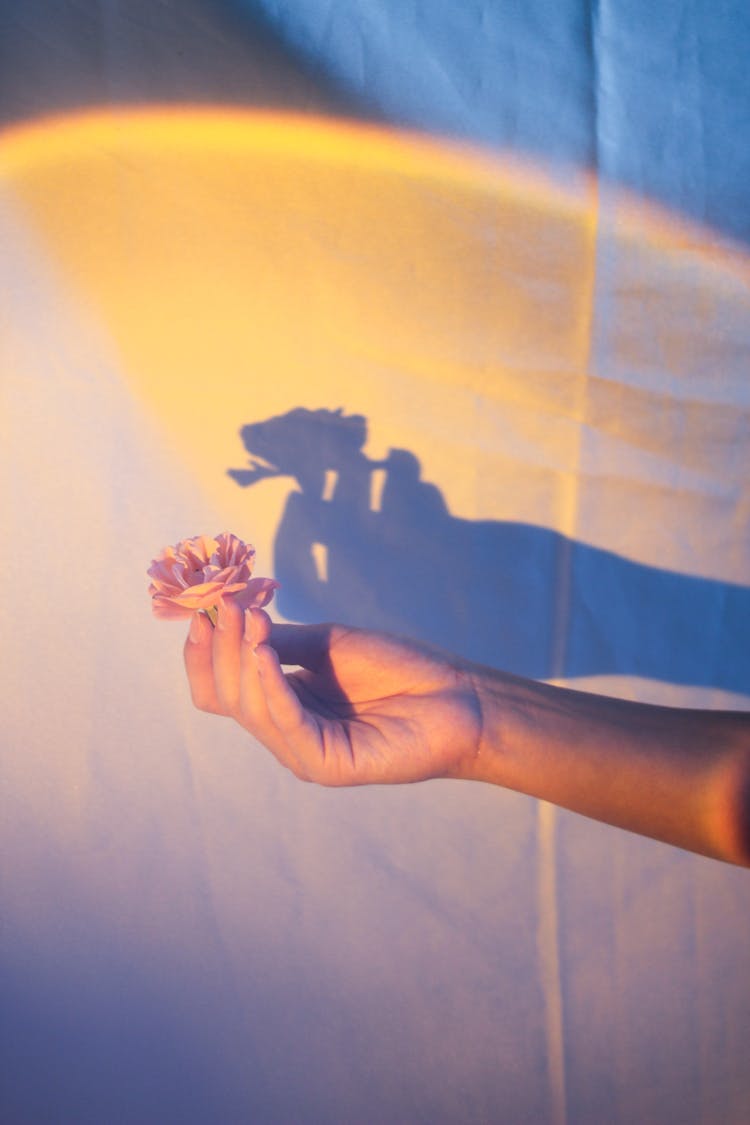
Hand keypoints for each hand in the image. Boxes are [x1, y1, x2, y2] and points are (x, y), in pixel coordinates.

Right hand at [184, 600, 481, 785]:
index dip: (203, 652)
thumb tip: (232, 620)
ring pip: (249, 709)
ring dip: (243, 659)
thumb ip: (279, 642)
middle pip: (225, 697)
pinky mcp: (326, 764)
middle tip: (230, 604)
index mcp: (281, 705)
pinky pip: (285, 723)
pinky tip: (266, 653)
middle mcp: (285, 733)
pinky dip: (270, 686)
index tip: (204, 607)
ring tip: (250, 618)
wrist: (457, 695)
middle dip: (221, 647)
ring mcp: (303, 753)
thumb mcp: (326, 644)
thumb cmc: (398, 668)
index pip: (217, 689)